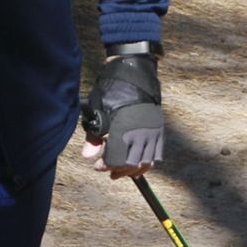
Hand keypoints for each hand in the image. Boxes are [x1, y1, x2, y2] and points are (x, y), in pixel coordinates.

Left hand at [81, 53, 162, 178]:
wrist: (134, 74)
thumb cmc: (111, 91)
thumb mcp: (97, 111)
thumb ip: (93, 136)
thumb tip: (87, 156)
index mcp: (122, 129)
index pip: (116, 159)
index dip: (106, 166)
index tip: (98, 166)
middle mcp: (139, 133)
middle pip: (131, 164)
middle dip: (119, 170)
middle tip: (110, 172)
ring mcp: (152, 132)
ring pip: (146, 162)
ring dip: (134, 170)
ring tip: (124, 172)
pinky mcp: (159, 129)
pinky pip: (157, 153)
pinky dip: (149, 162)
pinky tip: (139, 164)